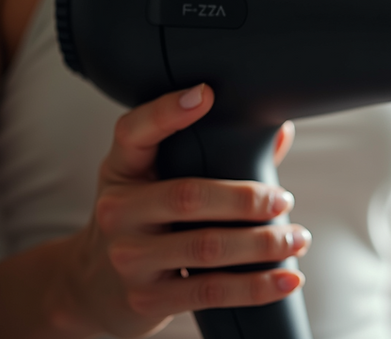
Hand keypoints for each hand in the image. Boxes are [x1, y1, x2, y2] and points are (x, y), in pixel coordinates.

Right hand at [56, 85, 308, 337]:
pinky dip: (256, 287)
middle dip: (247, 198)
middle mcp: (118, 210)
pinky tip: (287, 278)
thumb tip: (279, 130)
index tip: (206, 93)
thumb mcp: (157, 182)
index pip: (134, 132)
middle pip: (187, 196)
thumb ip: (215, 156)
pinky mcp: (146, 297)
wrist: (93, 289)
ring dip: (263, 244)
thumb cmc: (144, 222)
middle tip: (284, 200)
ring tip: (297, 238)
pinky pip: (210, 291)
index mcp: (122, 169)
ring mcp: (129, 257)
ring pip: (206, 247)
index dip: (166, 112)